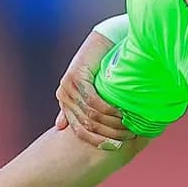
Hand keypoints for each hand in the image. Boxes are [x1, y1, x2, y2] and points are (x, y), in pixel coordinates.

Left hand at [52, 33, 130, 150]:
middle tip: (124, 140)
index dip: (96, 141)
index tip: (114, 147)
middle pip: (85, 125)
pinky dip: (108, 110)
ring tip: (126, 128)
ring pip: (89, 116)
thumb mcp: (92, 88)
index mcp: (65, 100)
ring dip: (110, 124)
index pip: (78, 130)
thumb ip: (78, 107)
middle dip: (106, 135)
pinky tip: (121, 114)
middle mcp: (64, 94)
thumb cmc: (105, 64)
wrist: (107, 40)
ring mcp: (68, 86)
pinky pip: (93, 101)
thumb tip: (61, 127)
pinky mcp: (76, 77)